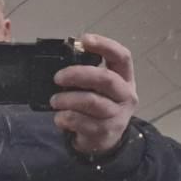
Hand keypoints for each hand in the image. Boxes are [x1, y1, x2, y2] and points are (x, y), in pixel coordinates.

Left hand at [50, 34, 138, 154]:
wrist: (104, 141)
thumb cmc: (99, 107)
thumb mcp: (99, 88)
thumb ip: (88, 75)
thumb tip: (62, 61)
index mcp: (125, 78)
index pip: (122, 56)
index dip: (104, 45)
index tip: (84, 40)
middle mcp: (125, 95)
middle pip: (106, 79)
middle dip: (78, 74)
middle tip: (58, 77)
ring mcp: (117, 116)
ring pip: (92, 102)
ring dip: (67, 99)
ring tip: (54, 101)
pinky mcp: (104, 132)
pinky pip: (81, 122)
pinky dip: (65, 118)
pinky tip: (60, 118)